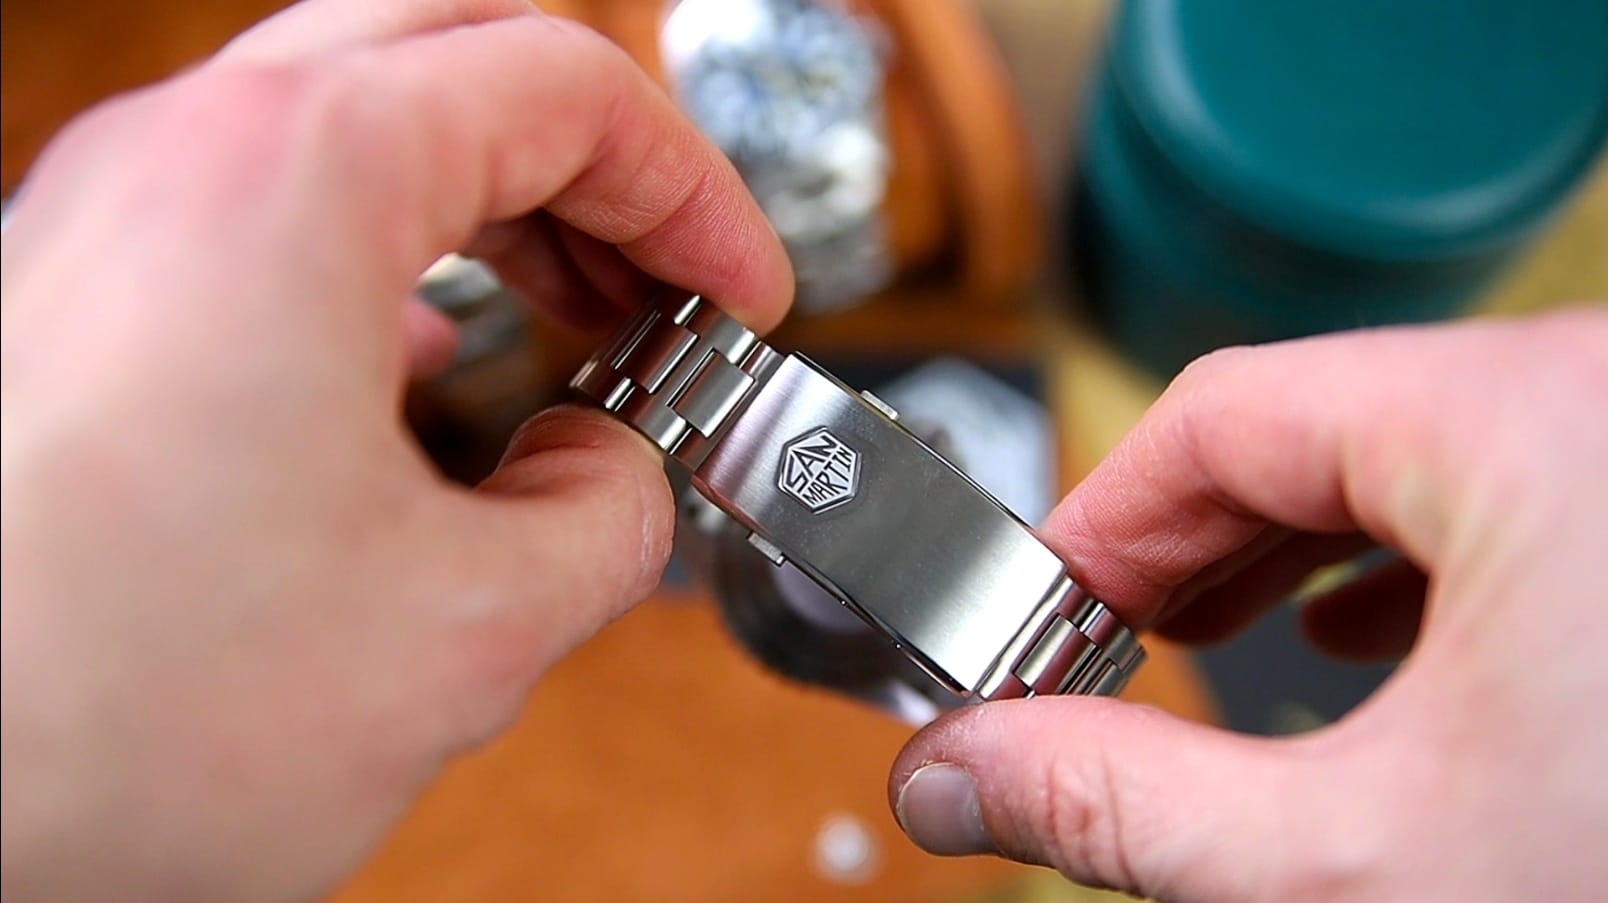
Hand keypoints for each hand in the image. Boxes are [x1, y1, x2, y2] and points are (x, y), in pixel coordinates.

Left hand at [0, 2, 789, 899]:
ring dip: (486, 205)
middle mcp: (175, 162)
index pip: (558, 86)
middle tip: (661, 278)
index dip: (691, 191)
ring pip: (347, 124)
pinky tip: (425, 373)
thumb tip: (614, 478)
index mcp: (291, 178)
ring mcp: (99, 223)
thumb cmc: (93, 716)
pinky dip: (381, 261)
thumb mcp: (460, 630)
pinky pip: (257, 217)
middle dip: (590, 164)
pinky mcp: (65, 307)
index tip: (738, 290)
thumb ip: (607, 520)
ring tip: (569, 323)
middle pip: (446, 54)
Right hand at [890, 310, 1607, 900]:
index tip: (1035, 611)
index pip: (1225, 412)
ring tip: (1209, 644)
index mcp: (1536, 426)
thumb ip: (1121, 807)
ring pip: (1417, 457)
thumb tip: (964, 774)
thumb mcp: (1361, 866)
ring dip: (1292, 555)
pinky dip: (1413, 566)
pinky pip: (1513, 495)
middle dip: (1186, 547)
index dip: (1099, 517)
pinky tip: (1372, 648)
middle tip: (1100, 650)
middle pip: (1317, 425)